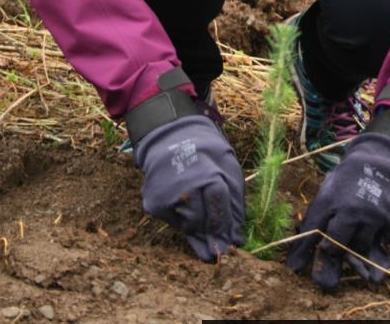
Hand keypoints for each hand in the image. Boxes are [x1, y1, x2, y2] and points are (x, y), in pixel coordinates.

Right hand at [133, 114, 244, 260]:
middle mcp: (185, 186)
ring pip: (187, 225)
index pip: (218, 209)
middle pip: (201, 221)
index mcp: (208, 174)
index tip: (232, 246)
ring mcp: (166, 195)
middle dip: (212, 238)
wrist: (172, 136)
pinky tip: (189, 214)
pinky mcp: (153, 203)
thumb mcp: (228, 169)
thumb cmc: (207, 154)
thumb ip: (234, 203)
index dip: (225, 228)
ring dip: (199, 232)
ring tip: (206, 237)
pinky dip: (184, 222)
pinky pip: (174, 221)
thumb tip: (236, 239)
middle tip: (218, 253)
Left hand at [287, 132, 389, 289]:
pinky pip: (384, 243)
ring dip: (359, 242)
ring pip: (361, 249)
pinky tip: (381, 215)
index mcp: (331, 198)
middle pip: (335, 249)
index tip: (295, 268)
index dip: (302, 251)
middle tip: (335, 251)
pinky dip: (380, 235)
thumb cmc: (355, 175)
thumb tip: (302, 236)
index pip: (312, 231)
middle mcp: (352, 211)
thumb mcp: (333, 184)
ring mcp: (375, 219)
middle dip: (332, 253)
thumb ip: (321, 210)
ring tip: (364, 218)